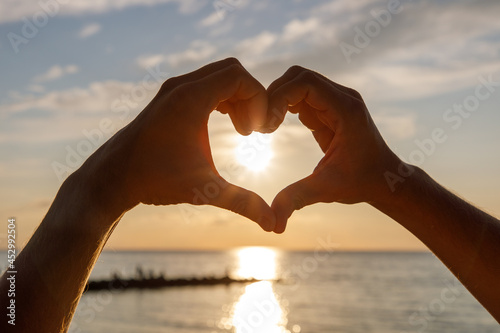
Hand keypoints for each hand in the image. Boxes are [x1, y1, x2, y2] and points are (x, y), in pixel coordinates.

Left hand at [77, 58, 275, 230]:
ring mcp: (173, 89)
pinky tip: (226, 124)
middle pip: (232, 70)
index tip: (257, 132)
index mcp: (190, 99)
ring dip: (236, 98)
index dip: (258, 100)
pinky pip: (206, 83)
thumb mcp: (205, 190)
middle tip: (251, 130)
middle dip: (250, 97)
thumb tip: (273, 224)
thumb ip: (243, 203)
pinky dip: (222, 97)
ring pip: (218, 75)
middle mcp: (181, 86)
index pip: (239, 77)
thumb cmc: (156, 180)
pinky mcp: (169, 97)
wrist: (114, 177)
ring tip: (241, 130)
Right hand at [267, 66, 401, 232]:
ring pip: (297, 81)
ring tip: (266, 127)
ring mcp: (336, 100)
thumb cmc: (361, 182)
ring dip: (277, 99)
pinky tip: (275, 126)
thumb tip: (272, 225)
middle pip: (298, 75)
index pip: (305, 82)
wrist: (384, 179)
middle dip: (274, 95)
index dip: (279, 96)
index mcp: (346, 109)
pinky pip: (301, 95)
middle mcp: (342, 98)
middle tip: (261, 125)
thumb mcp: (327, 189)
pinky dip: (284, 105)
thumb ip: (297, 199)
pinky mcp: (329, 107)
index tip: (267, 123)